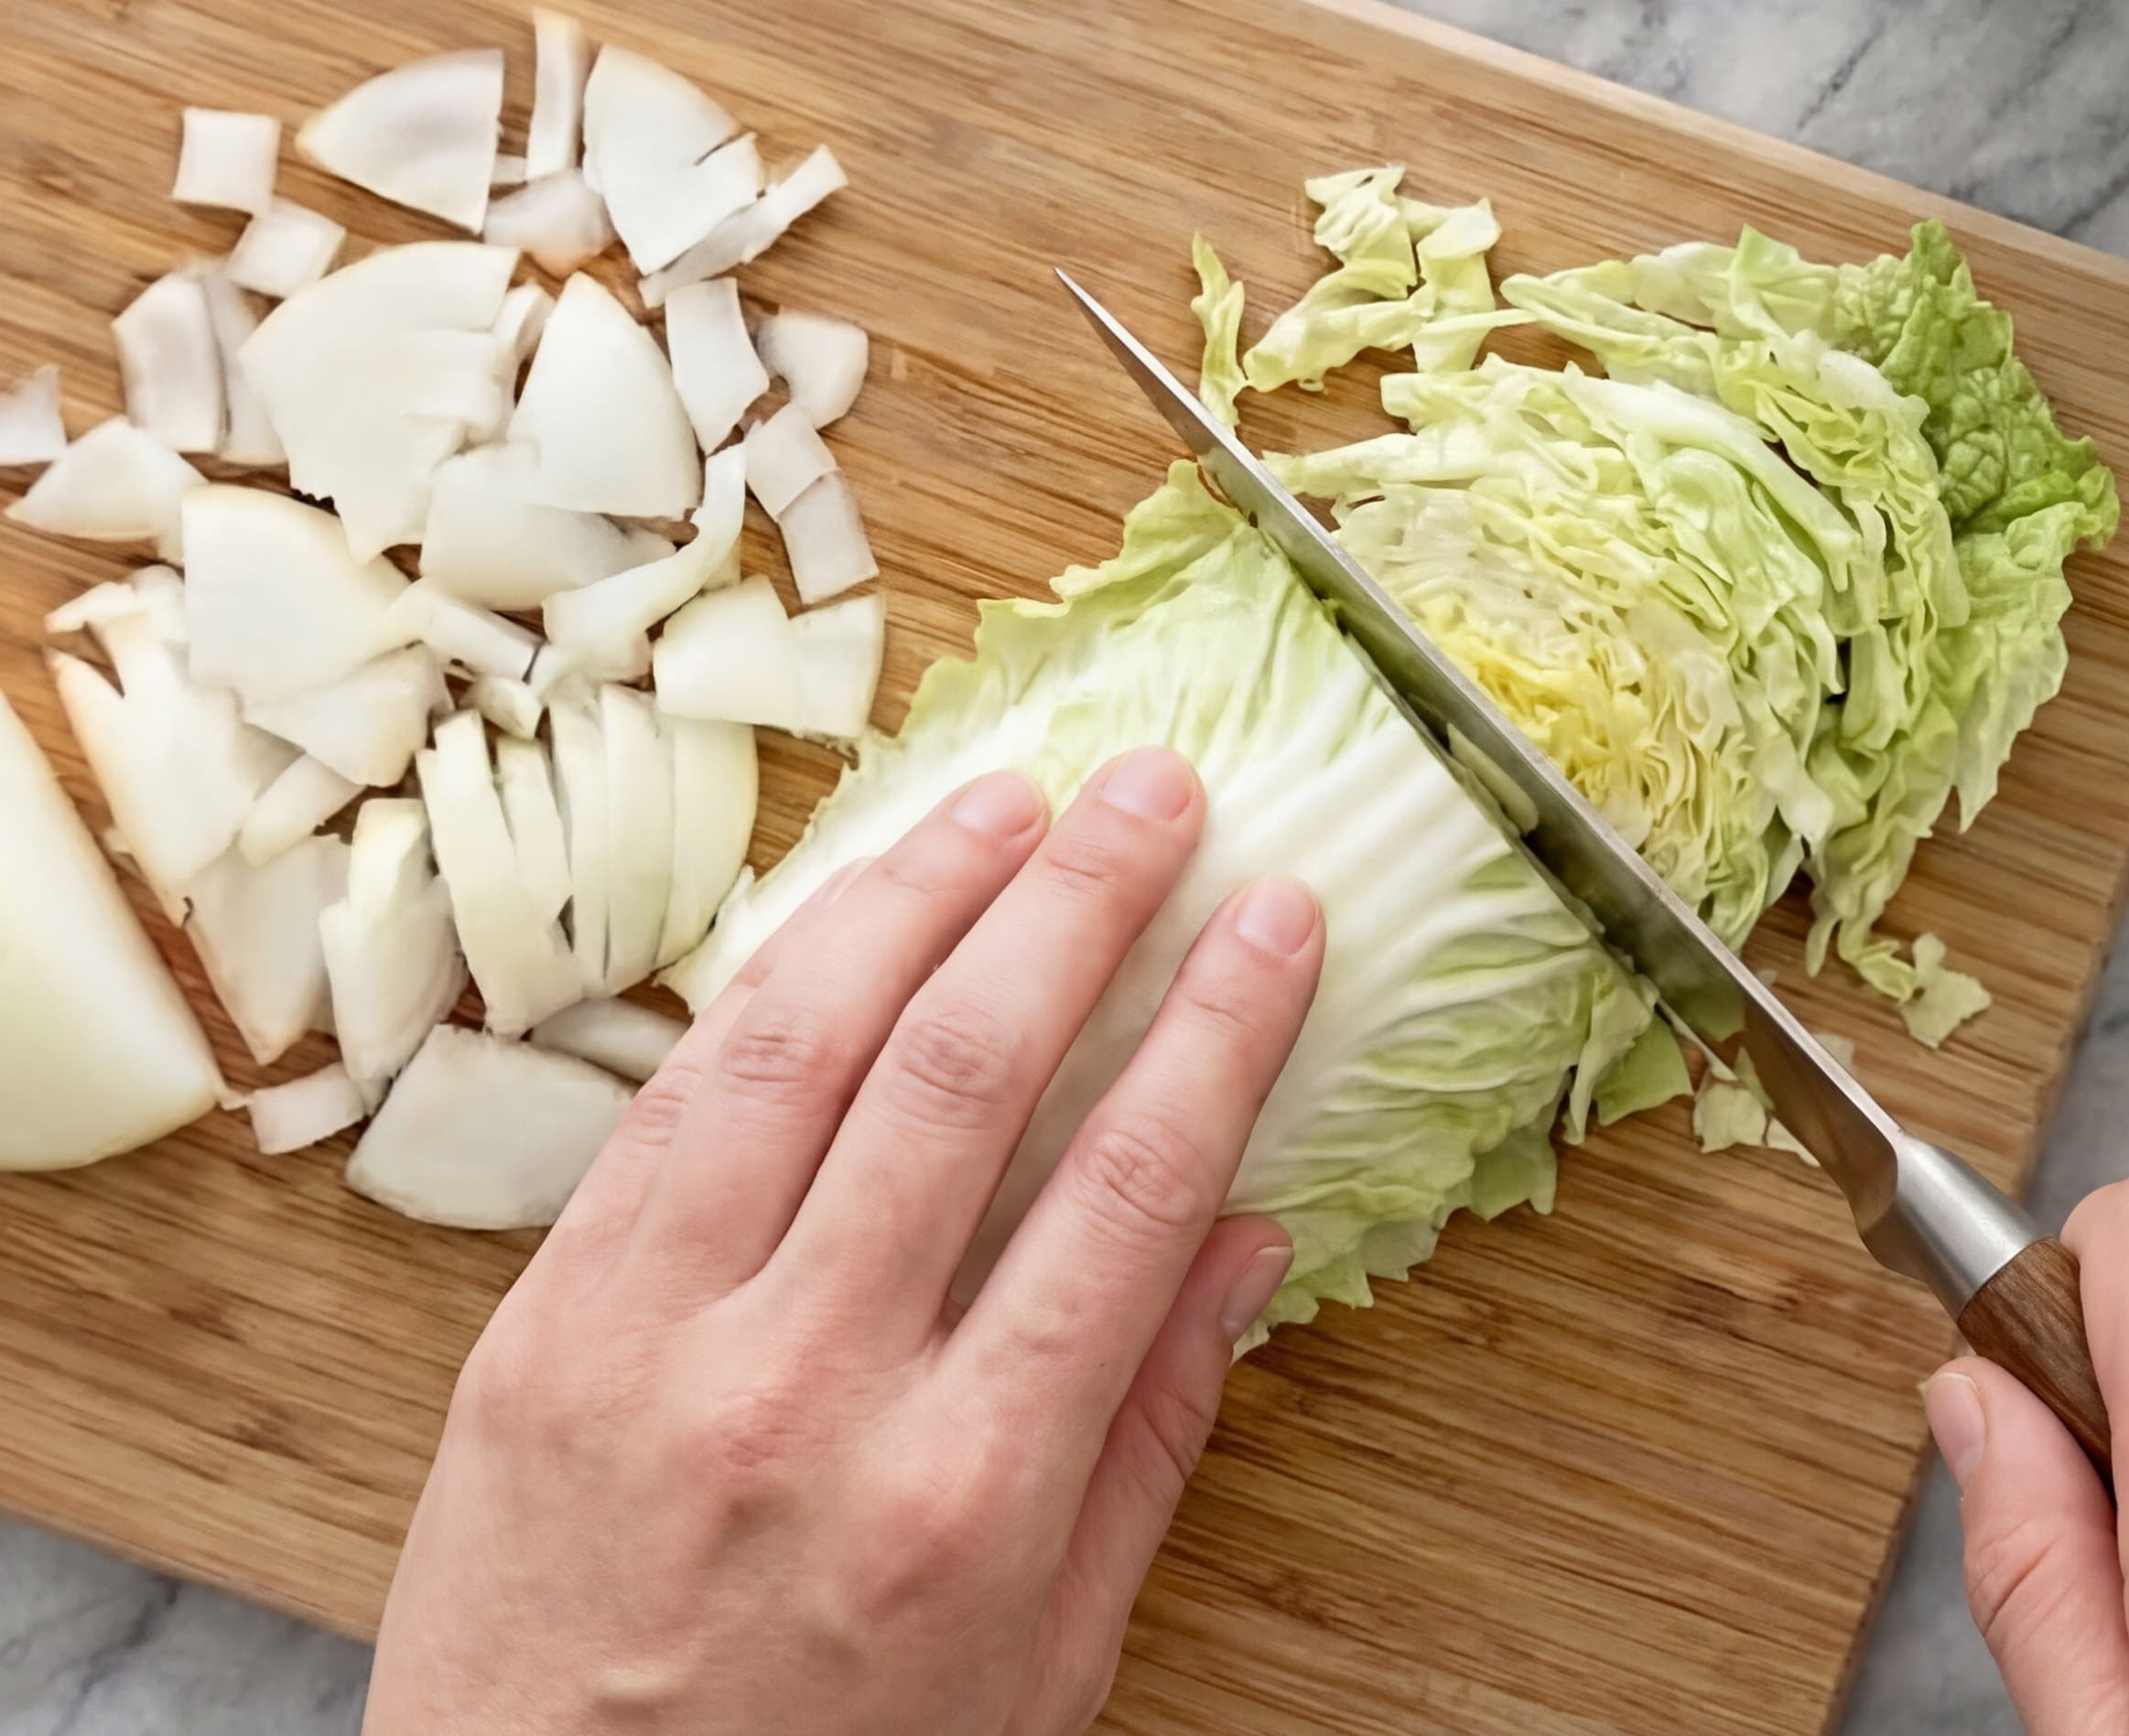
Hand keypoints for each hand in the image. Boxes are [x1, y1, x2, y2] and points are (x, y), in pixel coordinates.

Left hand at [366, 747, 1326, 1735]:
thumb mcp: (1042, 1671)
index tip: (1280, 912)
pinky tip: (847, 914)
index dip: (1221, 1023)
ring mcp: (651, 1352)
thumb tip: (1251, 1237)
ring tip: (1009, 799)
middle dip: (1082, 899)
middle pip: (970, 1072)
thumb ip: (1148, 1443)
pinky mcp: (538, 1332)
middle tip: (1159, 791)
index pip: (1131, 1187)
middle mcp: (805, 1398)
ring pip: (805, 1047)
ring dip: (920, 893)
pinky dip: (769, 988)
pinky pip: (667, 1110)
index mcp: (960, 1498)